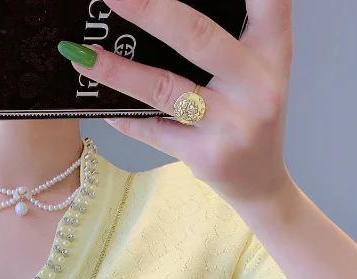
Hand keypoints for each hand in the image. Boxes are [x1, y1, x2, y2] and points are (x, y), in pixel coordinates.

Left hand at [59, 0, 295, 207]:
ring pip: (164, 88)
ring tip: (83, 56)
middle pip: (196, 37)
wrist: (260, 183)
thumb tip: (156, 15)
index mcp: (272, 52)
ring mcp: (231, 124)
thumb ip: (225, 40)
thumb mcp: (255, 71)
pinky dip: (123, 118)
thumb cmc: (249, 117)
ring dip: (117, 72)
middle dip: (149, 10)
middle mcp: (257, 85)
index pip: (267, 1)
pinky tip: (101, 106)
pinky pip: (152, 131)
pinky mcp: (206, 155)